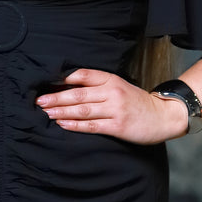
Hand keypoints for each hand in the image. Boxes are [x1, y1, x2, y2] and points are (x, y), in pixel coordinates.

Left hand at [35, 68, 187, 144]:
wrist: (163, 116)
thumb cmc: (136, 101)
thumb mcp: (118, 86)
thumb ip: (97, 85)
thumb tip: (67, 87)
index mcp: (110, 79)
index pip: (82, 75)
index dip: (61, 78)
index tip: (44, 82)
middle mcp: (112, 92)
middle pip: (78, 94)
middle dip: (56, 97)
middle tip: (38, 101)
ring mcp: (115, 109)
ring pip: (83, 110)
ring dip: (61, 111)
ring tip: (45, 113)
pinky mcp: (118, 126)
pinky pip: (92, 126)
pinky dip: (75, 125)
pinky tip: (62, 124)